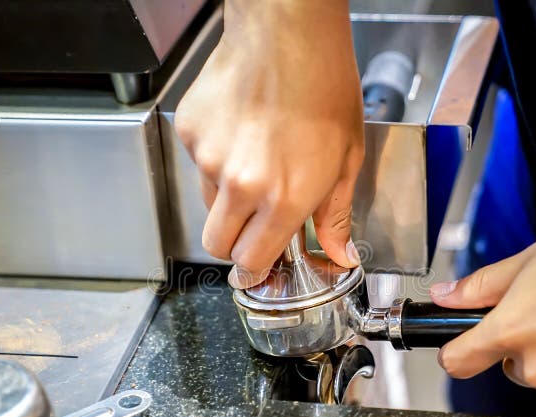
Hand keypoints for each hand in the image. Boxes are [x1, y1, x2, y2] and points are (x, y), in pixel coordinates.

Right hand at [174, 0, 364, 287]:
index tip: (261, 265)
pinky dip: (216, 158)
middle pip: (216, 244)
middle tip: (255, 223)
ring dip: (228, 198)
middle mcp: (240, 186)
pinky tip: (242, 132)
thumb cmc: (324, 85)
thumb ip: (335, 215)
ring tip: (257, 160)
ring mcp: (208, 158)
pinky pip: (198, 164)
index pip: (251, 261)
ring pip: (207, 203)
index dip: (256, 268)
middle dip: (234, 244)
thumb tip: (338, 253)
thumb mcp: (346, 158)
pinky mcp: (190, 133)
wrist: (288, 30)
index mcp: (284, 199)